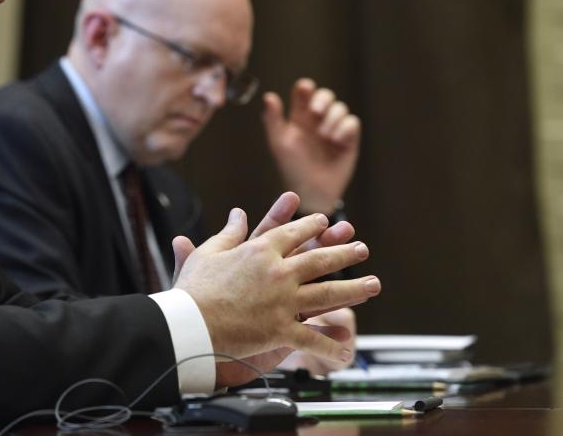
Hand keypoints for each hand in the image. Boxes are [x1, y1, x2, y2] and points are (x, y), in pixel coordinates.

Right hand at [172, 196, 380, 385]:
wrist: (189, 325)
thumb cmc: (193, 289)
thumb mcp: (208, 253)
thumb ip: (228, 233)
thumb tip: (238, 214)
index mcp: (259, 251)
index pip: (291, 233)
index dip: (310, 226)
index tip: (324, 222)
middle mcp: (277, 272)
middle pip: (319, 259)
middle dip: (343, 253)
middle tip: (361, 249)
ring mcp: (282, 301)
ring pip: (327, 293)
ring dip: (353, 290)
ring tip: (372, 285)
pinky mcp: (281, 330)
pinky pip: (312, 338)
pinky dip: (331, 346)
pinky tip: (346, 349)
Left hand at [261, 78, 360, 212]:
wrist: (310, 191)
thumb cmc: (291, 167)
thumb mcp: (279, 142)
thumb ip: (273, 119)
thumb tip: (269, 96)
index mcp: (300, 116)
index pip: (304, 93)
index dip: (306, 87)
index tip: (305, 88)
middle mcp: (318, 119)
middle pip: (326, 95)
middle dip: (323, 99)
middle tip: (315, 112)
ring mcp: (334, 128)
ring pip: (340, 107)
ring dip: (332, 118)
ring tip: (324, 136)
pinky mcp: (349, 139)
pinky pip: (353, 122)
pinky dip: (345, 128)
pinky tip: (335, 141)